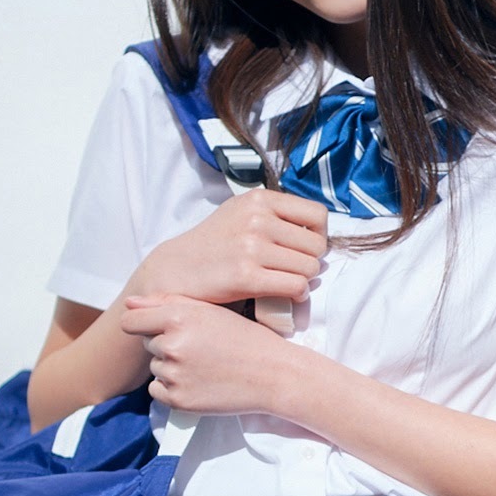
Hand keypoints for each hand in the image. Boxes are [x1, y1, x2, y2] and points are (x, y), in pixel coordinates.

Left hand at [121, 292, 290, 414]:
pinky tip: (200, 382)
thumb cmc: (245, 338)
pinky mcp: (178, 400)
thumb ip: (167, 303)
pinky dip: (173, 388)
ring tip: (205, 365)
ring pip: (155, 368)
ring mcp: (174, 375)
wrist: (274, 375)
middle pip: (148, 343)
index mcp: (178, 317)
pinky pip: (158, 391)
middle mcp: (172, 345)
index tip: (152, 327)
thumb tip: (129, 303)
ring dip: (172, 367)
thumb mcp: (211, 311)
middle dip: (167, 344)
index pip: (131, 321)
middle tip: (201, 348)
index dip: (140, 323)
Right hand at [137, 189, 326, 306]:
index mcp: (259, 199)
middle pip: (317, 246)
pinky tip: (285, 295)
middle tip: (292, 269)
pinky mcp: (246, 277)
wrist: (176, 269)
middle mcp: (257, 219)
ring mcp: (251, 248)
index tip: (305, 247)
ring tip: (285, 281)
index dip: (319, 235)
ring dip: (303, 279)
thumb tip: (318, 231)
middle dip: (310, 261)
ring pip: (309, 268)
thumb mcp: (241, 211)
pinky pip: (296, 287)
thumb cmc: (215, 243)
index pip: (318, 215)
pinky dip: (297, 294)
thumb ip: (275, 213)